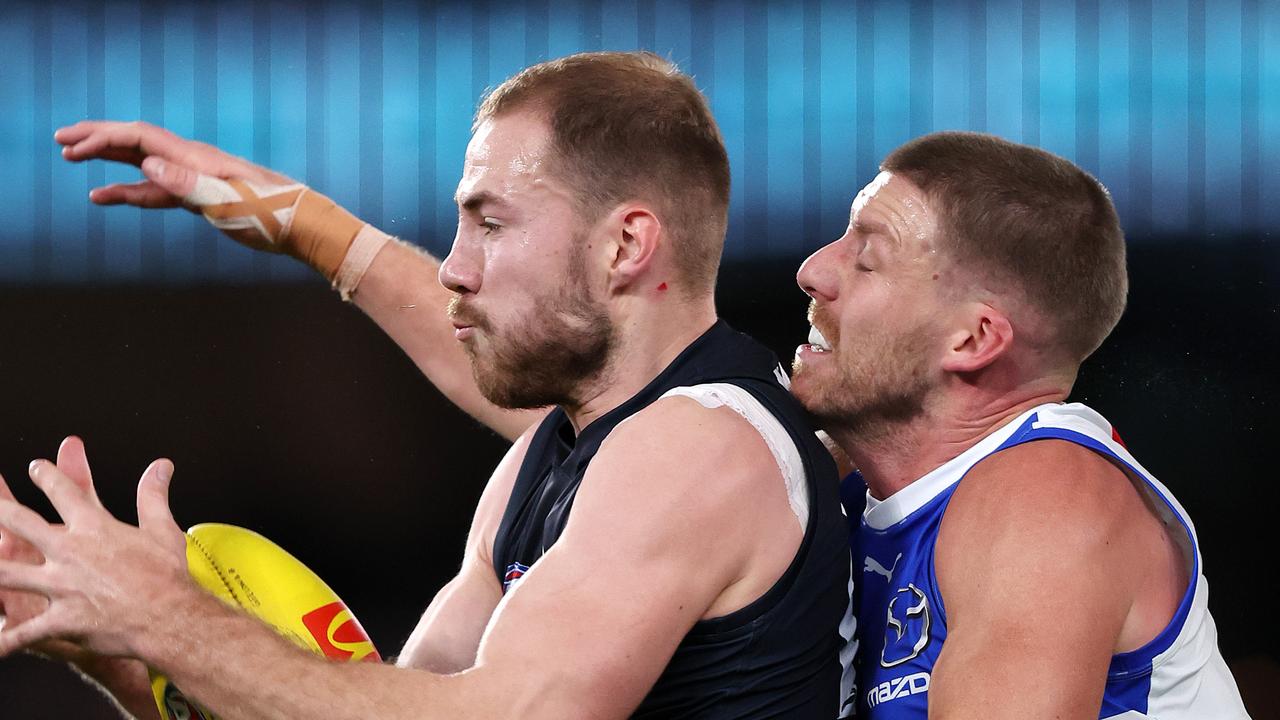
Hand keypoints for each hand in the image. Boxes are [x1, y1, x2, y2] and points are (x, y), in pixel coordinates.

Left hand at [0, 441, 189, 657]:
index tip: (36, 467)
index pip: (63, 491)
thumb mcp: (161, 529)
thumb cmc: (167, 575)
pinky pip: (23, 634)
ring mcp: (61, 587)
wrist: (169, 617)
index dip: (46, 475)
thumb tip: (161, 465)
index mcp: (93, 527)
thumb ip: (153, 495)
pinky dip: (5, 641)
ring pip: (7, 575)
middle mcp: (69, 552)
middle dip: (0, 510)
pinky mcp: (60, 620)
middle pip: (20, 523)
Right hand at [55, 120, 293, 211]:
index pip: (141, 139)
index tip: (72, 148)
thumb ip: (187, 183)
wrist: (301, 225)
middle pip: (136, 142)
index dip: (103, 139)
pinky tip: (105, 196)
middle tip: (61, 140)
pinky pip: (154, 190)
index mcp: (196, 158)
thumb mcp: (229, 200)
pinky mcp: (200, 198)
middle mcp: (193, 161)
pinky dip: (127, 190)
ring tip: (72, 158)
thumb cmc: (271, 213)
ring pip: (141, 163)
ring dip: (106, 160)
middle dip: (97, 139)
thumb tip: (147, 164)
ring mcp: (195, 178)